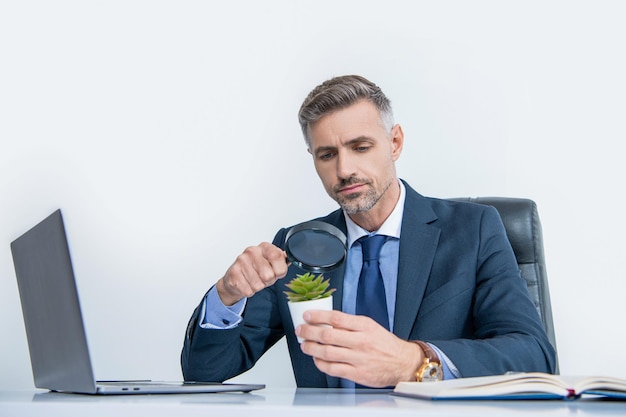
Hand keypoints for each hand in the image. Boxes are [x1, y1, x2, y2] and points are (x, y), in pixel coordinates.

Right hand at [216, 242, 288, 305]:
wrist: (235, 277)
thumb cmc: (256, 269)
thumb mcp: (271, 262)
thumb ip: (282, 260)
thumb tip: (293, 258)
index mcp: (264, 247)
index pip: (277, 256)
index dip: (280, 270)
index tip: (278, 272)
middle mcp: (252, 251)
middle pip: (269, 275)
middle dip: (269, 281)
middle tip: (263, 278)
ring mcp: (241, 261)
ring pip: (258, 285)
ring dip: (258, 287)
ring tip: (254, 280)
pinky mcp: (233, 274)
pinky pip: (249, 290)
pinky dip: (249, 291)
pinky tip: (246, 284)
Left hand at [296, 310, 423, 386]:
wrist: (402, 362)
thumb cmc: (384, 343)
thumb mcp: (370, 326)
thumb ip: (350, 324)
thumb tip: (326, 321)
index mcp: (364, 326)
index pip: (336, 318)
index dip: (318, 316)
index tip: (307, 315)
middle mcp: (361, 342)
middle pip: (328, 335)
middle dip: (309, 332)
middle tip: (300, 330)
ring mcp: (358, 358)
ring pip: (327, 353)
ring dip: (311, 348)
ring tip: (304, 345)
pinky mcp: (357, 374)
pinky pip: (333, 369)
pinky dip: (321, 363)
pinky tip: (317, 359)